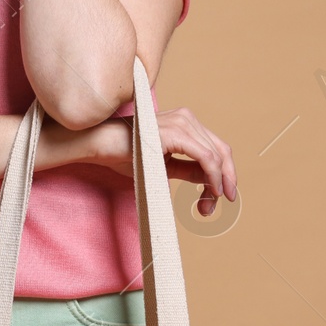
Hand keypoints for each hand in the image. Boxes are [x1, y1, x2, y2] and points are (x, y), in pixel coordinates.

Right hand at [82, 109, 238, 216]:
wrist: (100, 145)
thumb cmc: (124, 154)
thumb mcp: (164, 166)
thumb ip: (187, 169)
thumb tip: (210, 181)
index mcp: (184, 123)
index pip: (216, 148)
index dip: (225, 173)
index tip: (222, 197)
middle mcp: (186, 118)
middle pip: (221, 151)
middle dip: (224, 181)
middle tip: (217, 206)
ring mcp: (182, 123)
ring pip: (216, 156)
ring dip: (217, 184)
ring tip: (207, 207)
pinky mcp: (176, 133)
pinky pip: (205, 158)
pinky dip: (213, 176)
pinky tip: (211, 191)